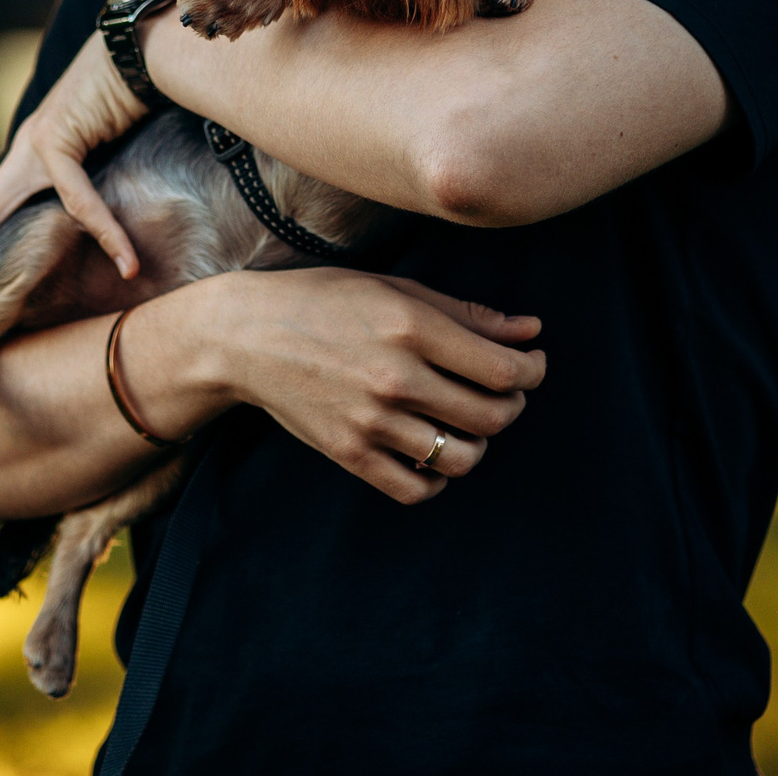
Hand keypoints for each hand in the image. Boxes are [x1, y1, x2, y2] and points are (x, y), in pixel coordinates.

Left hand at [0, 31, 152, 343]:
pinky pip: (76, 195)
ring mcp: (31, 143)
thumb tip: (99, 231)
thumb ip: (86, 191)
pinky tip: (126, 261)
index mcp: (25, 164)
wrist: (141, 51)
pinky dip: (103, 229)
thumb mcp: (100, 158)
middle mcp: (18, 155)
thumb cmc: (128, 103)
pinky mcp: (58, 133)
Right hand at [181, 268, 545, 503]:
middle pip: (492, 416)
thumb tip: (532, 331)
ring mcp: (371, 422)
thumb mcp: (395, 289)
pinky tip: (431, 453)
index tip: (529, 365)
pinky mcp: (349, 454)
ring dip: (478, 443)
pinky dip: (437, 479)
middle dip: (511, 405)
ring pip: (461, 458)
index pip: (504, 369)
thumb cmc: (325, 302)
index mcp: (411, 328)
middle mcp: (395, 378)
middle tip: (501, 392)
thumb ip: (466, 313)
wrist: (245, 337)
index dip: (532, 371)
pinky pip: (416, 488)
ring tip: (465, 422)